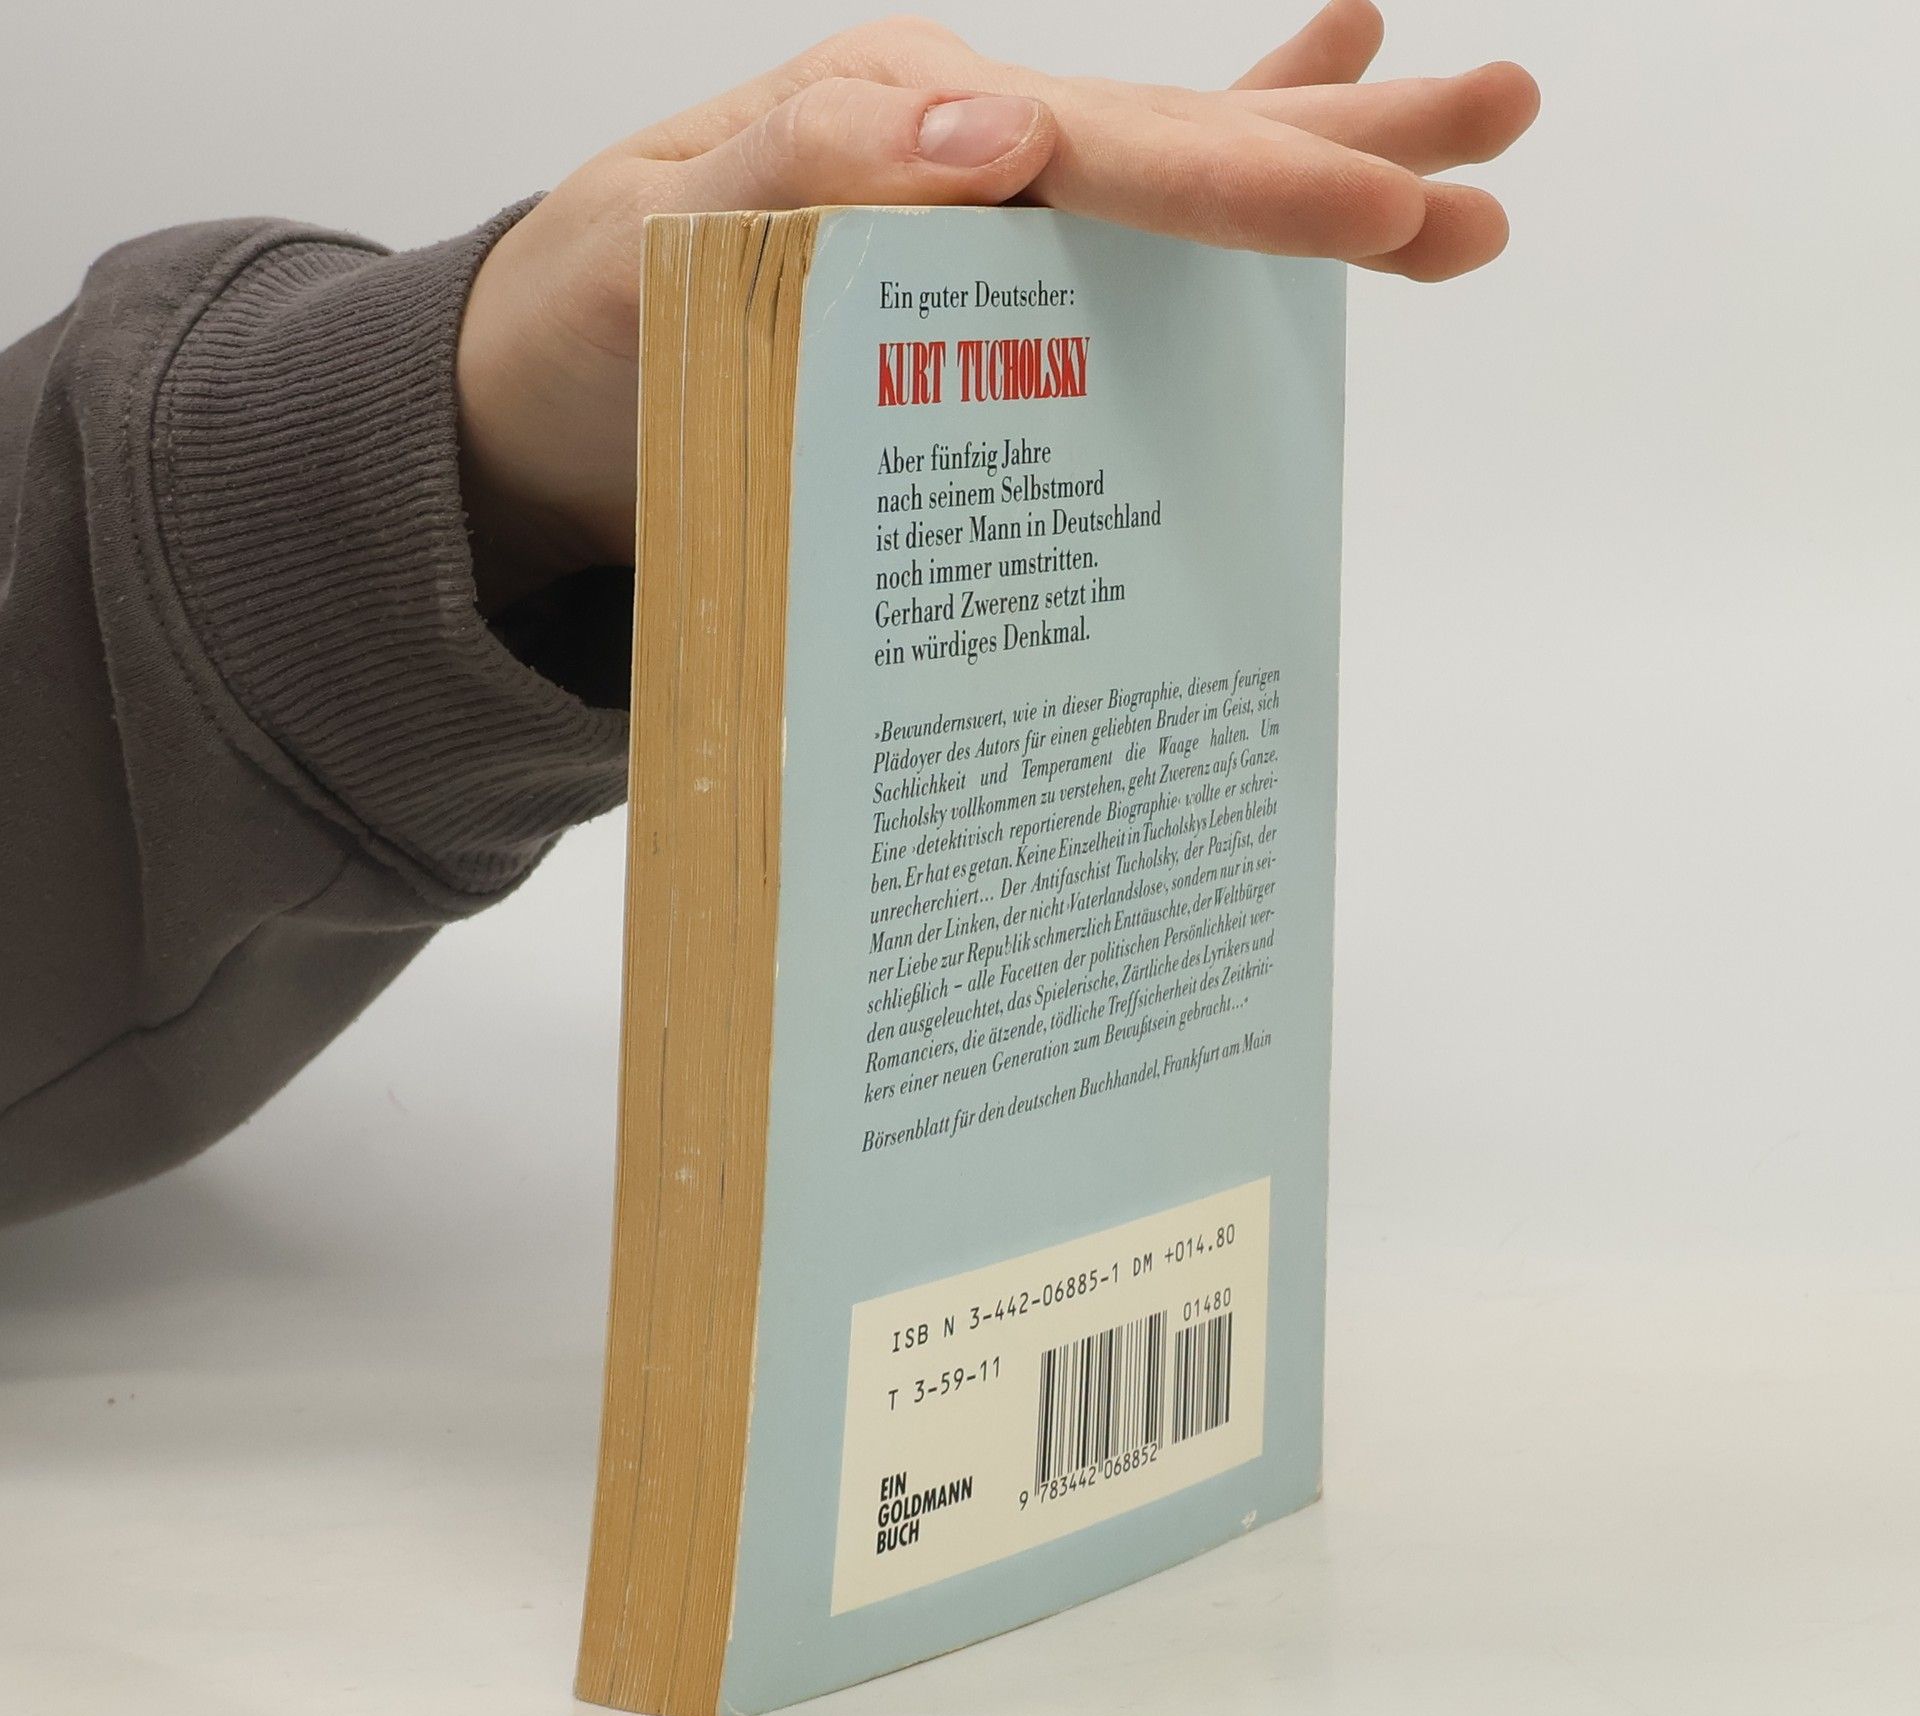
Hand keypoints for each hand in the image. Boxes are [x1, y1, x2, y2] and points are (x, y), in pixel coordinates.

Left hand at [455, 4, 1538, 608]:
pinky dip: (1198, 222)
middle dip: (1338, 148)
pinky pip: (1104, 264)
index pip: (1105, 155)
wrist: (538, 407)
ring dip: (1313, 173)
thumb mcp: (656, 242)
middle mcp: (957, 165)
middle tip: (1499, 130)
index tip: (1378, 209)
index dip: (1246, 182)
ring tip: (1461, 172)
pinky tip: (1280, 158)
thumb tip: (999, 136)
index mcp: (896, 134)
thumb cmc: (587, 327)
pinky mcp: (969, 306)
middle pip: (1176, 145)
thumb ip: (806, 174)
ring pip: (1171, 192)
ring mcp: (974, 229)